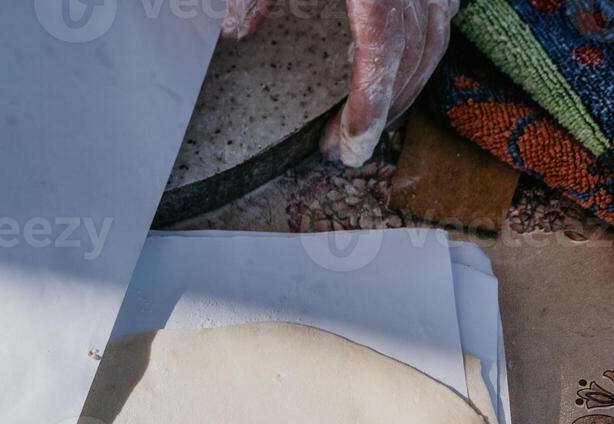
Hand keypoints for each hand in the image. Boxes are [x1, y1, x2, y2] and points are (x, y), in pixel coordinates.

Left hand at [223, 0, 459, 166]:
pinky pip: (442, 18)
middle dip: (381, 112)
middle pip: (412, 59)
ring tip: (368, 126)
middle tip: (342, 149)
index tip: (349, 149)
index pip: (382, 55)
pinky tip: (401, 74)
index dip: (369, 108)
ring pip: (432, 43)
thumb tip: (235, 30)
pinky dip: (423, 52)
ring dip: (404, 90)